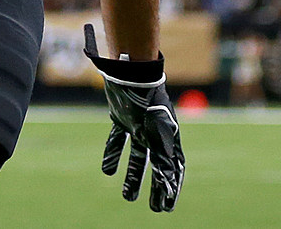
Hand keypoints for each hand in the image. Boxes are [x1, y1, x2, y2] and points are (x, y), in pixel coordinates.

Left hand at [85, 23, 182, 210]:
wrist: (131, 73)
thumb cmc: (148, 100)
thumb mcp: (158, 130)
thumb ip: (163, 154)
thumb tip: (169, 180)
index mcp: (168, 137)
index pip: (173, 168)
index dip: (171, 188)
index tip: (166, 207)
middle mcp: (155, 133)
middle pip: (157, 166)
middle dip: (155, 187)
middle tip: (154, 207)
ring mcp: (139, 126)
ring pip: (137, 157)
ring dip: (133, 177)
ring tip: (126, 196)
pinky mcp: (122, 119)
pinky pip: (118, 141)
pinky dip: (113, 155)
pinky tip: (107, 171)